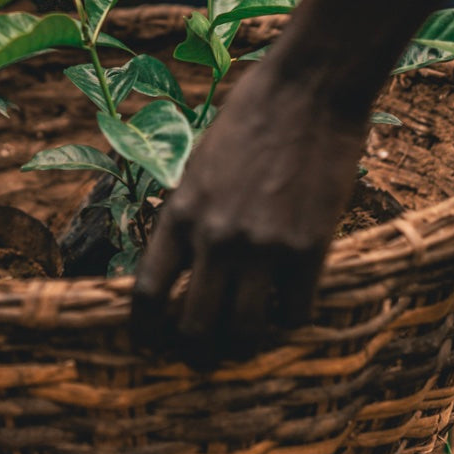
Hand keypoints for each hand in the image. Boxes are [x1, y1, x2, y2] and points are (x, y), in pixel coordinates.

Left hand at [131, 58, 365, 363]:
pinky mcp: (309, 247)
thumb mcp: (198, 169)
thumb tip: (185, 270)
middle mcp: (214, 237)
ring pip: (247, 331)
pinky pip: (296, 311)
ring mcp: (262, 245)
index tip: (149, 346)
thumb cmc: (249, 123)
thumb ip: (190, 219)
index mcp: (179, 214)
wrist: (307, 91)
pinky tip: (291, 309)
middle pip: (195, 327)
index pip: (148, 294)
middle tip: (205, 361)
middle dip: (196, 354)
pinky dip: (291, 319)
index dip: (144, 331)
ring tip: (249, 344)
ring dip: (246, 346)